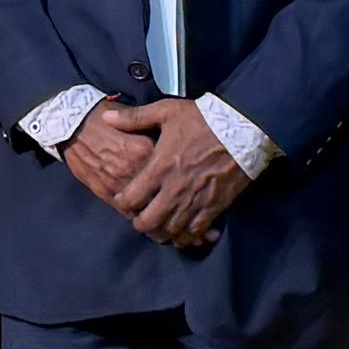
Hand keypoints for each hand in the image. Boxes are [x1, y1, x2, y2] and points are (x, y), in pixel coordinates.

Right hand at [59, 98, 169, 220]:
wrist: (74, 125)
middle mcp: (134, 169)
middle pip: (160, 194)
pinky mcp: (104, 192)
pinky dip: (134, 214)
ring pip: (144, 207)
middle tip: (174, 203)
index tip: (182, 183)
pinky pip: (125, 212)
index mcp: (146, 150)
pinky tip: (139, 212)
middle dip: (168, 200)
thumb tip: (173, 147)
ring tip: (159, 213)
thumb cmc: (106, 120)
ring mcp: (118, 183)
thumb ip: (153, 135)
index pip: (171, 172)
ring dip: (152, 212)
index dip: (178, 180)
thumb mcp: (135, 120)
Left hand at [129, 98, 254, 248]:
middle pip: (150, 221)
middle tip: (140, 220)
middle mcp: (175, 188)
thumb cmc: (203, 118)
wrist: (242, 127)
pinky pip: (197, 230)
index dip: (122, 204)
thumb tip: (106, 117)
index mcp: (160, 167)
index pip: (132, 198)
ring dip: (163, 233)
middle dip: (141, 225)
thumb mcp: (166, 111)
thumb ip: (134, 118)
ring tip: (160, 229)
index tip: (123, 201)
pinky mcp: (215, 205)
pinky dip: (188, 236)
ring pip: (172, 230)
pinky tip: (183, 234)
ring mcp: (196, 199)